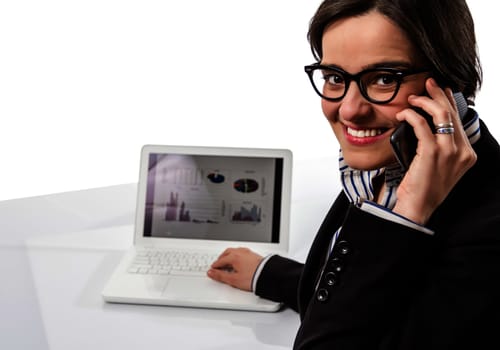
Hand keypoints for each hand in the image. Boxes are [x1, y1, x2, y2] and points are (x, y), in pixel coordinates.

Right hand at [207, 247, 262, 291]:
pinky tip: (238, 259)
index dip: (215, 266)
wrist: (268, 276)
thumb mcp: (234, 279)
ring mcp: (247, 253)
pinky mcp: (253, 255)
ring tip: (226, 261)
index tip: (212, 269)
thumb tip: (212, 273)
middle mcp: (240, 252)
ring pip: (234, 251)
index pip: (221, 260)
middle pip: (226, 253)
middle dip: (221, 258)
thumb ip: (221, 276)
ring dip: (228, 255)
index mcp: (234, 257)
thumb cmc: (253, 277)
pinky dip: (236, 255)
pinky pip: (241, 252)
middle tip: (218, 264)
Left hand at [393, 78, 476, 224]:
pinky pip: (422, 126)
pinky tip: (403, 115)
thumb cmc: (423, 187)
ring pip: (441, 114)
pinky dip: (411, 116)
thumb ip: (441, 147)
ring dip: (425, 101)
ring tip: (413, 98)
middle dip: (438, 94)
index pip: (459, 120)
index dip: (449, 101)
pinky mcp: (432, 153)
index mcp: (466, 154)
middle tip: (427, 84)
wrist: (418, 207)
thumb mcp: (439, 166)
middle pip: (452, 113)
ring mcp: (449, 152)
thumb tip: (429, 124)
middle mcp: (462, 151)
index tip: (439, 91)